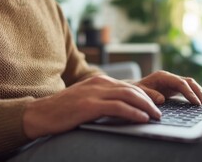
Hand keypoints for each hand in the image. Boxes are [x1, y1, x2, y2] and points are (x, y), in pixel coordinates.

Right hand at [22, 75, 161, 138]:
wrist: (41, 113)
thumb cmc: (64, 110)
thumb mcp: (87, 100)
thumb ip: (104, 100)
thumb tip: (124, 109)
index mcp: (100, 81)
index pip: (130, 87)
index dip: (146, 95)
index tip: (158, 104)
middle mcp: (100, 83)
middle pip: (133, 90)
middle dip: (150, 101)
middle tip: (160, 112)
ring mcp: (94, 93)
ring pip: (129, 96)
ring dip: (146, 107)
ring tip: (156, 117)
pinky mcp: (89, 105)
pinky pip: (118, 107)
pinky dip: (134, 112)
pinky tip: (142, 119)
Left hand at [134, 70, 201, 104]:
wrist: (133, 89)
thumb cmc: (136, 91)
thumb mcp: (140, 92)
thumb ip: (150, 95)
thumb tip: (162, 99)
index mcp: (162, 76)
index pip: (180, 83)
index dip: (189, 93)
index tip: (196, 102)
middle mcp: (169, 77)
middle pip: (188, 81)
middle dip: (197, 92)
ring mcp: (172, 81)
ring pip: (190, 84)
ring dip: (198, 92)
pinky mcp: (174, 86)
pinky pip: (187, 88)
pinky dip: (194, 94)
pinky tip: (198, 101)